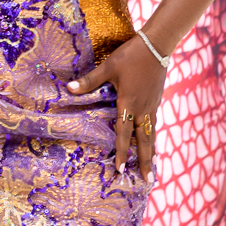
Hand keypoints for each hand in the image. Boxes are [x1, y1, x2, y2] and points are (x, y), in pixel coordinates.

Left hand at [67, 34, 166, 179]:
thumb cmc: (131, 55)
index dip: (122, 153)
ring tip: (152, 168)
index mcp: (129, 103)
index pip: (124, 134)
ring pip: (151, 134)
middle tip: (147, 180)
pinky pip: (154, 124)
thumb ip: (90, 81)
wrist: (157, 45)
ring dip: (151, 152)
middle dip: (145, 161)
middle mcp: (143, 109)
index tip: (121, 170)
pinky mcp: (156, 101)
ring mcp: (152, 106)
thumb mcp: (109, 67)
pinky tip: (152, 142)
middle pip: (144, 141)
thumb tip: (69, 88)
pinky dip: (152, 137)